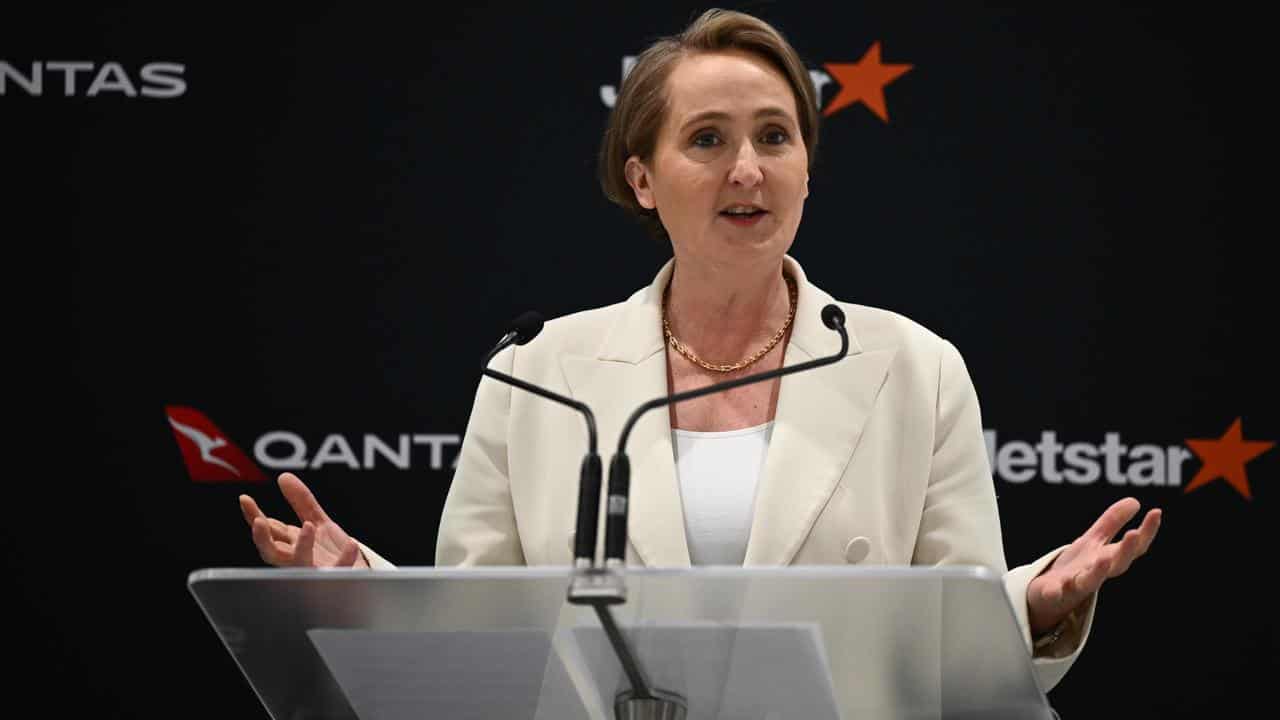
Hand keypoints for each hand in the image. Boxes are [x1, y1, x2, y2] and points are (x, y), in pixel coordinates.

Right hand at [238, 472, 368, 567]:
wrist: (358, 578)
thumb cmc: (332, 554)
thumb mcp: (318, 522)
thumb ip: (302, 502)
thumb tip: (283, 476)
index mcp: (290, 545)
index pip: (268, 530)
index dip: (254, 515)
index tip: (245, 499)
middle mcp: (297, 560)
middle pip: (272, 553)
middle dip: (262, 539)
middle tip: (259, 522)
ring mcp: (315, 571)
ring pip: (301, 564)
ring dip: (302, 546)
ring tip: (308, 526)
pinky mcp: (336, 579)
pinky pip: (338, 571)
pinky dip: (344, 558)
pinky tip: (351, 543)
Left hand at [1026, 497, 1160, 633]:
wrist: (1049, 597)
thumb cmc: (1076, 568)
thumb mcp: (1094, 541)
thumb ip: (1112, 522)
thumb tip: (1135, 501)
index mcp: (1107, 559)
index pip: (1133, 547)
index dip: (1146, 531)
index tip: (1157, 512)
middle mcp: (1096, 573)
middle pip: (1117, 564)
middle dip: (1126, 550)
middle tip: (1134, 534)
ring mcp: (1076, 585)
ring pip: (1090, 581)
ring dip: (1098, 572)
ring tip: (1103, 560)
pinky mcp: (1053, 594)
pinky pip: (1055, 593)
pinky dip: (1056, 591)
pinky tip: (1056, 587)